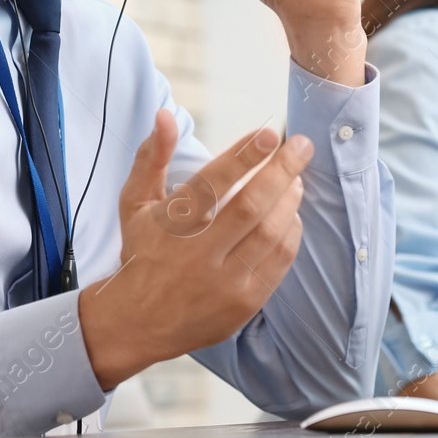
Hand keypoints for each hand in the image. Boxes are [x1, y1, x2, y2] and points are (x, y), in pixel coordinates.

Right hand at [78, 109, 310, 389]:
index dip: (244, 156)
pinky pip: (279, 262)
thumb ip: (152, 157)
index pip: (212, 183)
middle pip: (250, 206)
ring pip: (270, 234)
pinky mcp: (243, 303)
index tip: (270, 135)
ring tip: (296, 179)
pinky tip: (290, 215)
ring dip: (290, 201)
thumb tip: (165, 115)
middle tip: (302, 145)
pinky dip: (290, 233)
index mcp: (170, 224)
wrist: (138, 321)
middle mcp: (197, 253)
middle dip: (282, 170)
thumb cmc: (142, 252)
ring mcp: (223, 282)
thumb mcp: (135, 203)